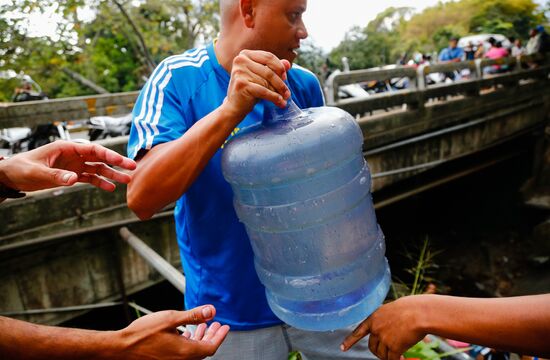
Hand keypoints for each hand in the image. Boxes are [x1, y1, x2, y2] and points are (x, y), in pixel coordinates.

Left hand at [0, 141, 135, 191]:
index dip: (109, 154)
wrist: (12, 176)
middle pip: (99, 157)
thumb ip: (57, 176)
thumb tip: (74, 180)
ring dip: (111, 174)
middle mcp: (73, 155)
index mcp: (66, 148)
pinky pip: (90, 178)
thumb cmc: (22, 169)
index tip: (122, 161)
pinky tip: (110, 188)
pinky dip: (100, 183)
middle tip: (133, 167)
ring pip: (97, 168)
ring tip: (126, 181)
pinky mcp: (71, 175)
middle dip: (116, 162)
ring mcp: (74, 165)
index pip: (92, 149)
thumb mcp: (37, 173)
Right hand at [116, 305, 229, 359]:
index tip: (225, 327)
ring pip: (193, 351)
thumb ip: (193, 315)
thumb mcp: (170, 319)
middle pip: (203, 350)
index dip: (219, 336)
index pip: (211, 347)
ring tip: (202, 326)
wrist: (122, 348)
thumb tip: (211, 310)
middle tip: (216, 325)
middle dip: (211, 335)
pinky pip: (183, 354)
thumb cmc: (143, 334)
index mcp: (185, 352)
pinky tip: (184, 333)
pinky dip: (188, 343)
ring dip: (199, 338)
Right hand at [223, 50, 291, 118]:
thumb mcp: (262, 77)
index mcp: (245, 54)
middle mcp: (240, 60)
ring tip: (283, 99)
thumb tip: (288, 64)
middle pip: (268, 71)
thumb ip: (274, 68)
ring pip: (266, 81)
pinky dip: (273, 97)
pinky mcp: (241, 84)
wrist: (234, 106)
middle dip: (280, 83)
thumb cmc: (249, 89)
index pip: (268, 57)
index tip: (285, 77)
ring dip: (277, 92)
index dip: (279, 67)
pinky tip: (279, 102)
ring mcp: (239, 72)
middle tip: (287, 93)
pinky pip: (263, 90)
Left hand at [341, 296, 426, 359]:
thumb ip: (384, 321)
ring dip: (389, 357)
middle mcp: (375, 328)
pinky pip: (392, 359)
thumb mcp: (391, 311)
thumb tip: (384, 335)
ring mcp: (383, 338)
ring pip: (382, 354)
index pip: (358, 331)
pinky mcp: (393, 346)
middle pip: (372, 347)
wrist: (420, 313)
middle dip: (379, 352)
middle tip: (388, 353)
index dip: (350, 341)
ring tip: (399, 355)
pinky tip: (402, 359)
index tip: (342, 348)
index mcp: (373, 318)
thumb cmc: (410, 309)